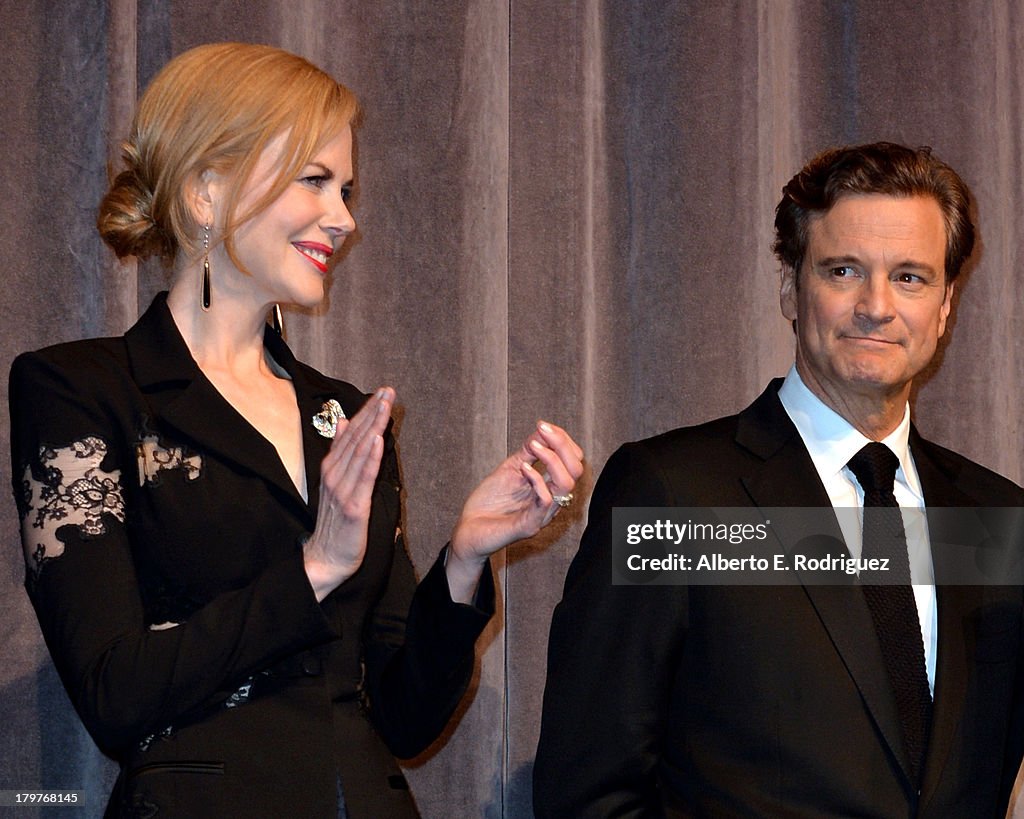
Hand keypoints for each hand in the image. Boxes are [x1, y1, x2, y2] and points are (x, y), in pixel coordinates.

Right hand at [303, 387, 393, 600]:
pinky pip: (364, 478)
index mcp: (331, 468)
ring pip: (361, 453)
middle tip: (388, 390)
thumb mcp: (337, 482)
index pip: (351, 433)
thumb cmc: (335, 522)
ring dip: (374, 427)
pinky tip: (379, 440)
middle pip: (357, 438)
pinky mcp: (352, 507)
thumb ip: (342, 452)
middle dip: (373, 412)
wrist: (325, 558)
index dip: (367, 411)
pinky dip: (371, 458)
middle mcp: (334, 475)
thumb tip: (346, 421)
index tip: (381, 392)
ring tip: (386, 406)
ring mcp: (342, 490)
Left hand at [447, 421, 583, 601]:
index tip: (543, 426)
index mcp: (550, 487)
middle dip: (562, 444)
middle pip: (576, 470)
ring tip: (533, 447)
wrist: (469, 529)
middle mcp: (552, 500)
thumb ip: (528, 452)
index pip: (573, 461)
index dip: (563, 440)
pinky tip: (523, 468)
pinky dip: (537, 479)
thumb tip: (543, 429)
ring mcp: (542, 514)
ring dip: (551, 459)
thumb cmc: (490, 502)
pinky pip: (545, 501)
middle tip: (542, 431)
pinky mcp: (530, 525)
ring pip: (566, 484)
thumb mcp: (511, 468)